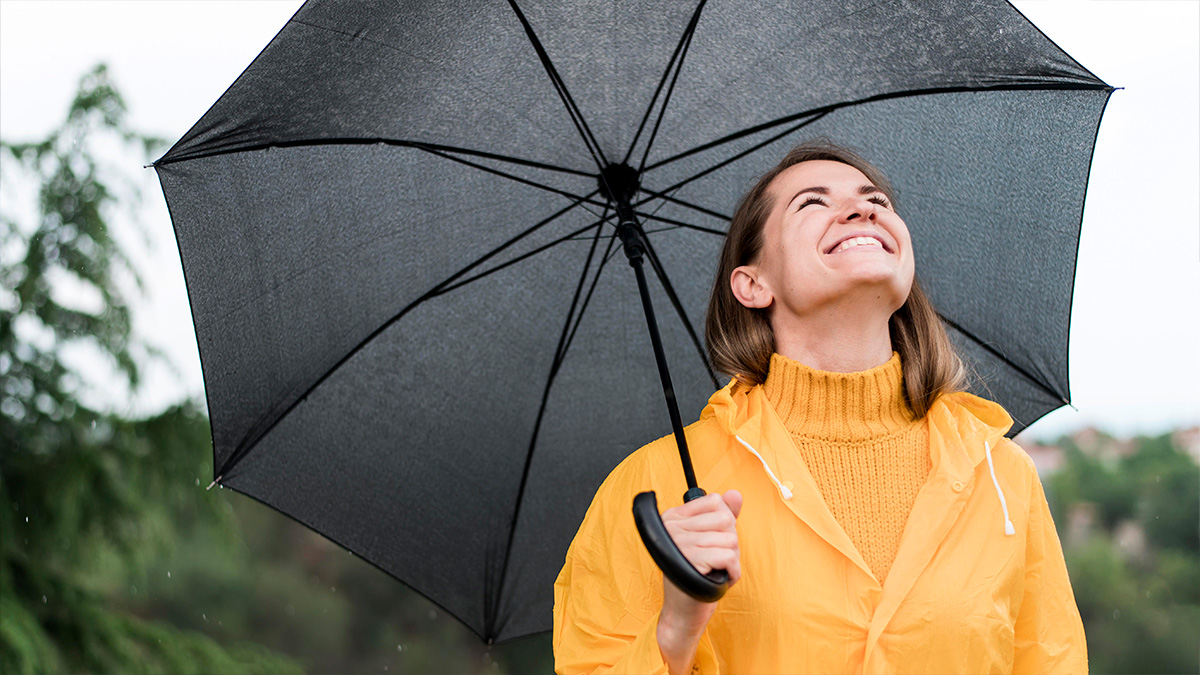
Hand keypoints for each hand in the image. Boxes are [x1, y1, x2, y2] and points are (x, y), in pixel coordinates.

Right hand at [656, 490, 741, 673]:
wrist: (684, 611)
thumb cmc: (698, 572)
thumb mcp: (709, 539)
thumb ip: (722, 515)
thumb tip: (735, 494)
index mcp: (674, 517)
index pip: (715, 501)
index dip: (724, 522)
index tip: (712, 540)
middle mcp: (672, 527)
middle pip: (726, 520)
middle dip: (731, 543)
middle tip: (716, 560)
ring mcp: (680, 544)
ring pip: (731, 539)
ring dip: (732, 559)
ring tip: (717, 570)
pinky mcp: (690, 562)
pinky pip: (729, 557)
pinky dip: (733, 571)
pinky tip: (721, 578)